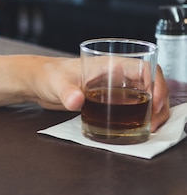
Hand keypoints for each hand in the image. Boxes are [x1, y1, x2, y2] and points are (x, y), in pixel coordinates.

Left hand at [0, 55, 169, 131]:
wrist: (36, 83)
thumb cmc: (46, 76)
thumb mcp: (56, 85)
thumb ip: (67, 93)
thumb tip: (76, 101)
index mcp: (109, 65)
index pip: (145, 68)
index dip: (157, 84)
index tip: (154, 104)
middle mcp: (115, 75)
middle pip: (150, 84)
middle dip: (159, 103)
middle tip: (155, 123)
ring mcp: (112, 87)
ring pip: (143, 96)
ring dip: (152, 111)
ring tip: (150, 128)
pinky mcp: (106, 99)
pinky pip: (130, 106)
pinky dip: (138, 116)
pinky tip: (137, 129)